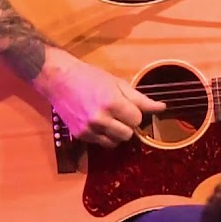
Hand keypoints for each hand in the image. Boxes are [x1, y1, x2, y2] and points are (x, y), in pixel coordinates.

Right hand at [37, 52, 165, 147]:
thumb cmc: (90, 77)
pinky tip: (99, 122)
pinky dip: (104, 136)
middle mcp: (100, 119)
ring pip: (115, 143)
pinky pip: (101, 143)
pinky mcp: (80, 135)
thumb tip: (161, 107)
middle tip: (119, 113)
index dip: (135, 113)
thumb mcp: (117, 83)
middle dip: (128, 124)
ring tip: (109, 118)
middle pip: (128, 134)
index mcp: (112, 103)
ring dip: (117, 133)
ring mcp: (89, 129)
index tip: (128, 106)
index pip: (137, 119)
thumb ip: (140, 98)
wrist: (59, 79)